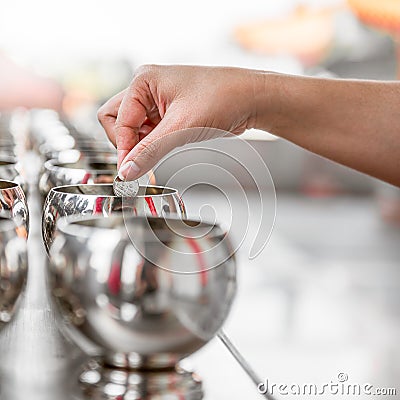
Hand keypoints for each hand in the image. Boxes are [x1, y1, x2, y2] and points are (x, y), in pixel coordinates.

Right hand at [98, 65, 259, 178]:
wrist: (250, 99)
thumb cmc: (222, 98)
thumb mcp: (181, 128)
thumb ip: (150, 151)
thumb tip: (127, 171)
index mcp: (144, 81)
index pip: (116, 120)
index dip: (123, 147)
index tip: (129, 170)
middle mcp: (147, 89)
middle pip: (117, 121)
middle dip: (127, 141)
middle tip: (142, 157)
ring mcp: (157, 102)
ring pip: (132, 129)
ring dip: (141, 144)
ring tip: (164, 147)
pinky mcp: (168, 114)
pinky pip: (149, 132)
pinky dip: (153, 144)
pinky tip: (169, 146)